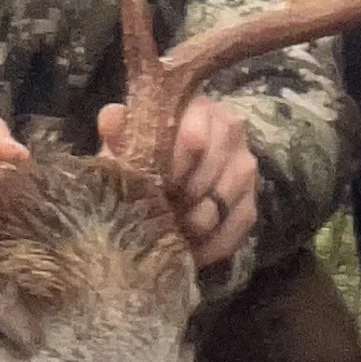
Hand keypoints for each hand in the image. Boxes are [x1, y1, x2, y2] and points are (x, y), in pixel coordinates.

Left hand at [99, 95, 257, 269]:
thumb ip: (120, 130)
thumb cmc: (144, 156)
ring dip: (202, 219)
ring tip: (179, 230)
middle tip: (167, 209)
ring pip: (229, 194)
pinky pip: (239, 224)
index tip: (159, 182)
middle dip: (189, 193)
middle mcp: (230, 131)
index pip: (195, 135)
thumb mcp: (128, 144)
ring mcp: (244, 166)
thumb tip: (111, 119)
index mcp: (199, 109)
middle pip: (216, 165)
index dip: (176, 163)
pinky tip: (194, 251)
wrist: (166, 181)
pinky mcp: (250, 201)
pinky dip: (215, 243)